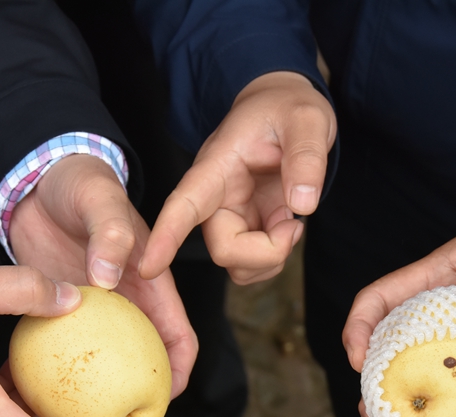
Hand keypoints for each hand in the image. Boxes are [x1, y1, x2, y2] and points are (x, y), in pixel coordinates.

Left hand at [9, 154, 196, 396]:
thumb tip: (106, 278)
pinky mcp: (61, 310)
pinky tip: (34, 390)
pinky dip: (55, 368)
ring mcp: (94, 311)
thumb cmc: (80, 184)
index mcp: (151, 283)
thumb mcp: (101, 202)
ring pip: (103, 361)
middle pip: (143, 359)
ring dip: (94, 388)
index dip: (179, 369)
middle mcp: (127, 303)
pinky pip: (63, 347)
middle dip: (138, 394)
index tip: (164, 399)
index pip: (178, 334)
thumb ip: (110, 235)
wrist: (37, 177)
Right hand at [138, 71, 336, 283]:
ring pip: (236, 263)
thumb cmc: (288, 109)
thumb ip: (306, 157)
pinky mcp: (246, 228)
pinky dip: (274, 257)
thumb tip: (302, 205)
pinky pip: (251, 263)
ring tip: (292, 223)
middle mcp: (216, 196)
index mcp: (218, 165)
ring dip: (271, 258)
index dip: (167, 236)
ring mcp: (231, 215)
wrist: (288, 112)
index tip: (148, 268)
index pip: (185, 203)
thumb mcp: (307, 119)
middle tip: (295, 227)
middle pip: (223, 248)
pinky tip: (287, 227)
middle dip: (264, 253)